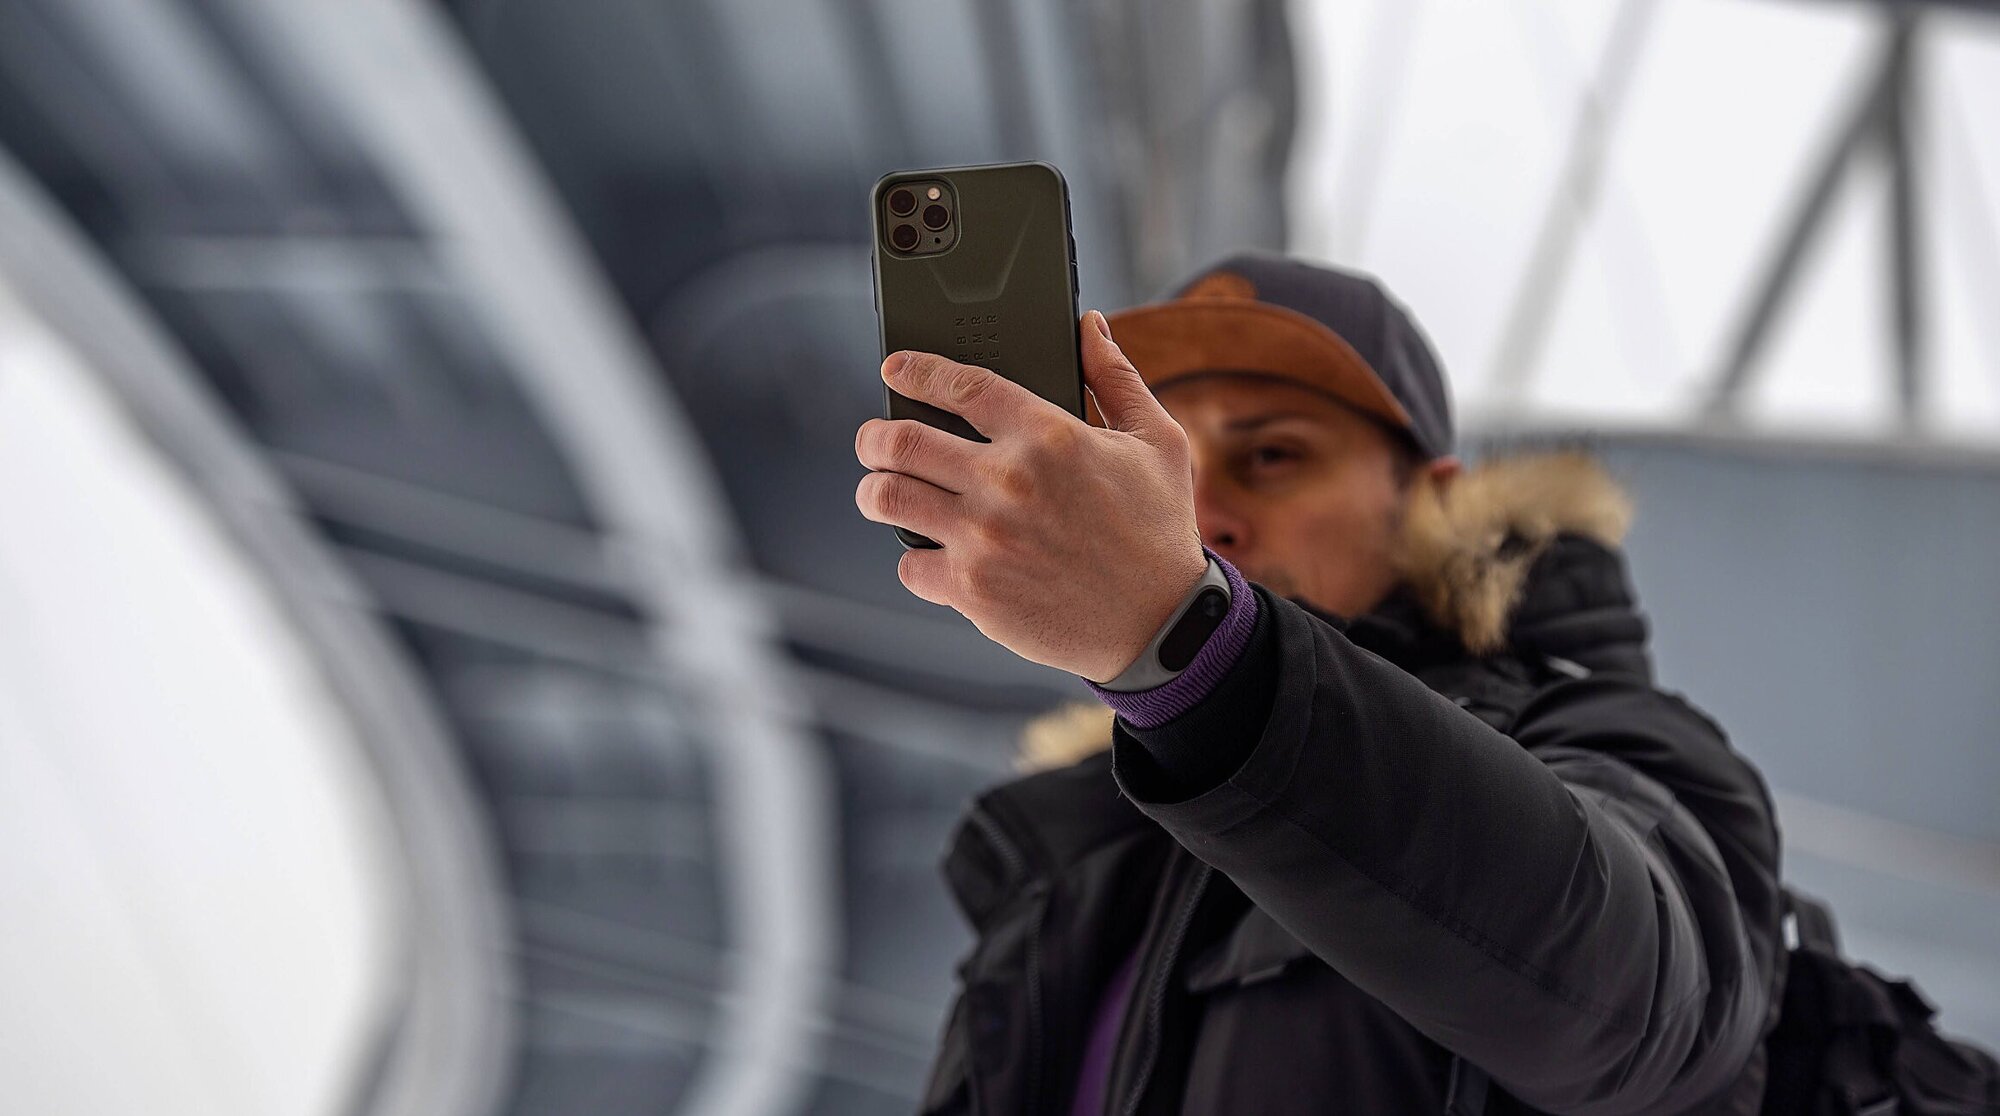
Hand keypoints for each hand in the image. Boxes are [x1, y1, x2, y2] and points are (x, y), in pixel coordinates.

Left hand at [855, 311, 1207, 682]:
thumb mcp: (1156, 441)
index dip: (916, 370)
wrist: (1162, 623)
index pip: (960, 385)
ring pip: (888, 497)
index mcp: (1049, 435)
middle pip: (902, 440)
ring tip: (879, 491)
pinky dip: (913, 559)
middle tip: (874, 440)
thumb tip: (1090, 326)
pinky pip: (909, 565)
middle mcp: (1008, 481)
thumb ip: (1115, 378)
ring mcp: (984, 538)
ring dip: (875, 490)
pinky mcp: (973, 590)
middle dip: (874, 436)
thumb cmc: (1159, 529)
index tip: (895, 368)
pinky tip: (928, 553)